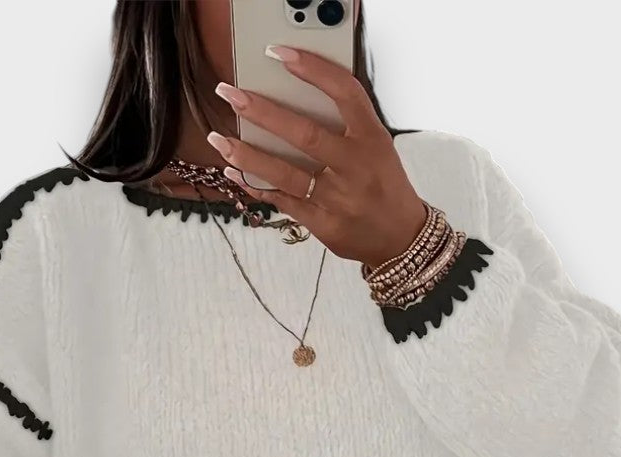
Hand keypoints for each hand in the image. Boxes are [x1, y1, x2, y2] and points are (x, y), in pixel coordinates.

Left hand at [209, 46, 428, 268]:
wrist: (400, 237)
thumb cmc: (383, 185)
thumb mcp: (377, 148)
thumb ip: (344, 127)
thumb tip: (291, 103)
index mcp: (372, 139)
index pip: (344, 94)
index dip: (313, 70)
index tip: (281, 55)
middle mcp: (355, 167)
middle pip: (305, 134)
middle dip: (263, 113)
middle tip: (231, 95)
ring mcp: (338, 198)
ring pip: (285, 173)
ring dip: (248, 155)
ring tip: (220, 140)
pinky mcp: (323, 224)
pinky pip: (283, 201)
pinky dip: (256, 185)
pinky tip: (235, 172)